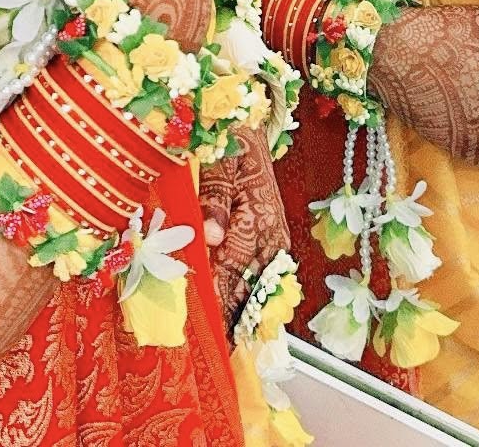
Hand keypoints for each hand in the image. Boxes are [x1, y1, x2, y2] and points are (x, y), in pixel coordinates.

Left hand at [199, 127, 290, 333]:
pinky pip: (262, 277)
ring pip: (257, 286)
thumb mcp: (217, 162)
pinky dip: (249, 297)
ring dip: (240, 311)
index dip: (217, 299)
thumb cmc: (229, 143)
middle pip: (247, 286)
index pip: (231, 269)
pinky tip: (237, 316)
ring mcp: (274, 240)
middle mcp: (270, 235)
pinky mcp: (273, 240)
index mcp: (256, 217)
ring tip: (225, 343)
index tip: (204, 327)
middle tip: (212, 347)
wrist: (250, 131)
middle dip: (229, 316)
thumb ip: (213, 198)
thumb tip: (211, 236)